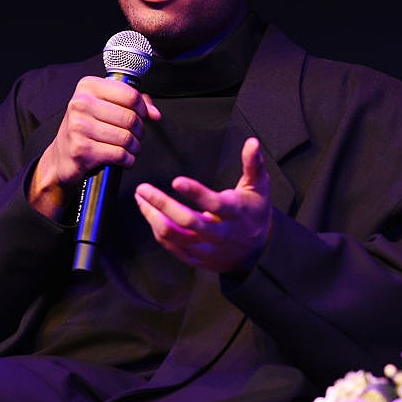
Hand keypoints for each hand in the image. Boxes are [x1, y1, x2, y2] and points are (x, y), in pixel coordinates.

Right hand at [30, 75, 160, 218]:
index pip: (130, 94)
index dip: (143, 108)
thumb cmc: (86, 128)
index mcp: (88, 87)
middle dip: (139, 130)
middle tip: (136, 136)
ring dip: (134, 147)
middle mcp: (80, 104)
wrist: (62, 156)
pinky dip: (128, 160)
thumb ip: (131, 103)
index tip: (142, 116)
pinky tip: (124, 159)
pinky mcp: (81, 149)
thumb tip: (154, 113)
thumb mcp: (105, 107)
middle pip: (130, 117)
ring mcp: (79, 127)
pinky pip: (119, 154)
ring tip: (130, 148)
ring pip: (126, 137)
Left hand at [134, 136, 272, 273]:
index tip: (176, 181)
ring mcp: (208, 248)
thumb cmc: (255, 212)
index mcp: (235, 213)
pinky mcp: (198, 259)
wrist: (259, 251)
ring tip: (141, 199)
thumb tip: (252, 143)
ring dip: (153, 217)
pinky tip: (150, 215)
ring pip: (175, 236)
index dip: (195, 193)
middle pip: (188, 221)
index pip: (214, 204)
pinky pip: (172, 247)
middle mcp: (220, 233)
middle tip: (144, 189)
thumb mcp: (259, 186)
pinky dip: (158, 230)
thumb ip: (253, 164)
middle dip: (162, 204)